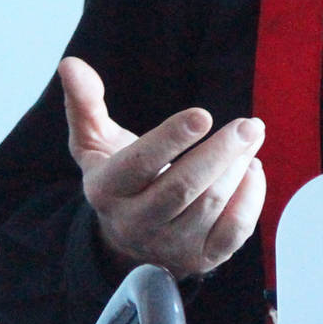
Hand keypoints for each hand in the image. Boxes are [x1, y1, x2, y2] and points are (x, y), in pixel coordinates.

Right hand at [60, 55, 267, 279]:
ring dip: (238, 167)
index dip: (171, 139)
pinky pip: (235, 231)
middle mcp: (135, 223)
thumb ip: (85, 102)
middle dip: (220, 153)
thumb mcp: (94, 141)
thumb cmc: (119, 176)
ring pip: (211, 205)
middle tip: (248, 125)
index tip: (203, 114)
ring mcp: (170, 245)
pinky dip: (251, 197)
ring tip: (250, 137)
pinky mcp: (202, 259)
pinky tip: (252, 169)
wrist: (129, 238)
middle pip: (182, 188)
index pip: (139, 164)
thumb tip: (71, 64)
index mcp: (107, 190)